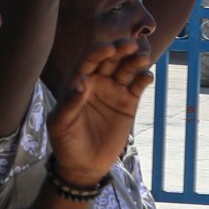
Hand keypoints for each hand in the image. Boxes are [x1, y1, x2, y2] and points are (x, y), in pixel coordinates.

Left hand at [44, 41, 154, 185]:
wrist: (84, 165)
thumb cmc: (66, 142)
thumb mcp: (61, 123)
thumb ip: (69, 102)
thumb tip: (81, 82)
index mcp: (79, 80)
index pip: (89, 59)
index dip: (99, 51)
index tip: (110, 47)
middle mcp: (98, 81)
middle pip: (111, 59)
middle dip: (121, 49)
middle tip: (131, 44)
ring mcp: (114, 90)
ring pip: (127, 69)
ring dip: (135, 61)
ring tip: (143, 58)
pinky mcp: (129, 103)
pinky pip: (138, 86)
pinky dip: (144, 78)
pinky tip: (147, 76)